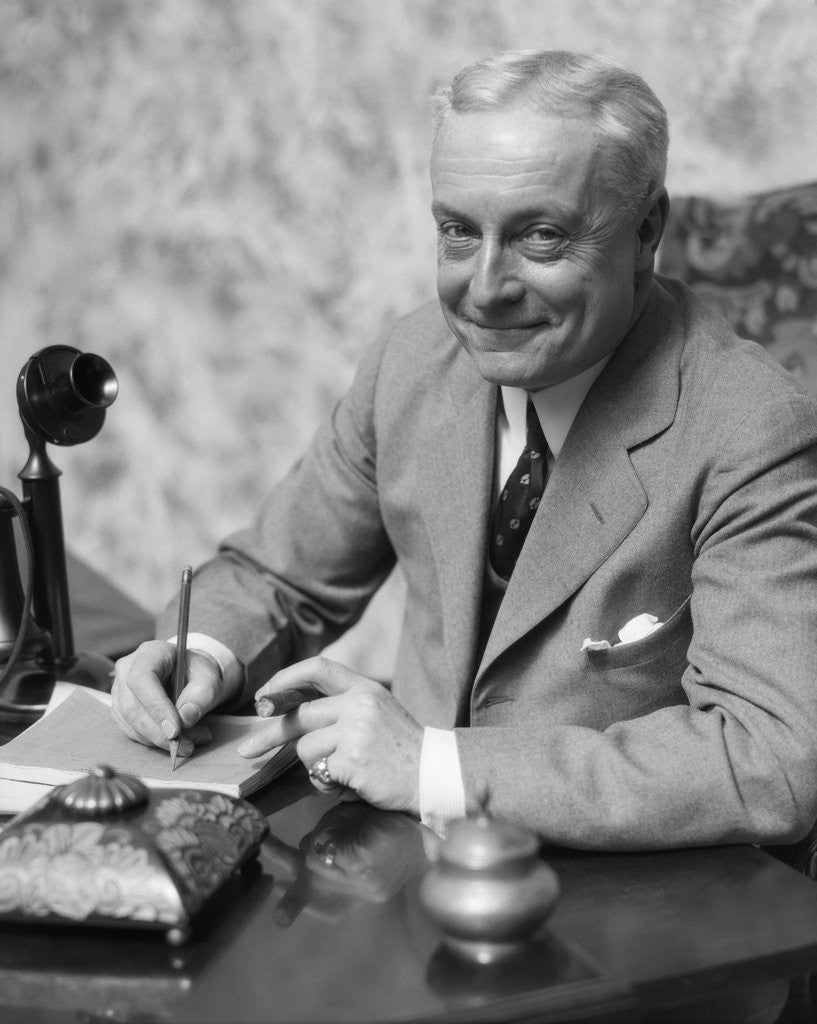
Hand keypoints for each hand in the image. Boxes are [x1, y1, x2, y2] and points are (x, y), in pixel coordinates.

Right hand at [111, 639, 239, 752]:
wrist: (188, 676)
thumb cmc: (197, 674)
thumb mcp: (209, 679)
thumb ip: (202, 696)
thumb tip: (186, 718)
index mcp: (150, 653)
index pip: (142, 680)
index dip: (156, 707)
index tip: (175, 732)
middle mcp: (127, 669)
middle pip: (132, 706)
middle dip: (160, 732)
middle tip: (188, 746)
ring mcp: (119, 690)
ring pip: (131, 723)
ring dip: (159, 740)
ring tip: (190, 743)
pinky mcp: (120, 710)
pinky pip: (132, 731)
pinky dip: (154, 741)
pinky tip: (176, 741)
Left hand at [239, 656, 422, 814]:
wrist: (434, 774)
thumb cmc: (402, 750)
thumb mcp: (378, 712)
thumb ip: (343, 707)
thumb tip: (294, 715)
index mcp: (364, 688)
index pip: (318, 667)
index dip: (285, 679)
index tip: (264, 696)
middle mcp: (358, 704)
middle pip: (299, 715)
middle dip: (268, 735)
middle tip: (247, 750)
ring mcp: (355, 730)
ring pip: (305, 748)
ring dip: (314, 767)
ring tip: (341, 773)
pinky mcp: (352, 759)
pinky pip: (317, 774)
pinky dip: (326, 784)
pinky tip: (350, 784)